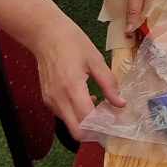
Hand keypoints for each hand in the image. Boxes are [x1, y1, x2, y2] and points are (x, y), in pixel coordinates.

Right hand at [30, 9, 123, 131]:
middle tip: (108, 121)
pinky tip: (85, 99)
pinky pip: (63, 115)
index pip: (87, 122)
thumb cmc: (72, 42)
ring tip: (99, 107)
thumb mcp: (95, 59)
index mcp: (73, 89)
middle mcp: (59, 100)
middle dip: (93, 131)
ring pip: (69, 125)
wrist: (45, 34)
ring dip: (85, 122)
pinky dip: (75, 114)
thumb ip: (109, 84)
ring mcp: (50, 101)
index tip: (116, 122)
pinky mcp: (47, 99)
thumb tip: (121, 103)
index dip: (103, 127)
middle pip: (76, 132)